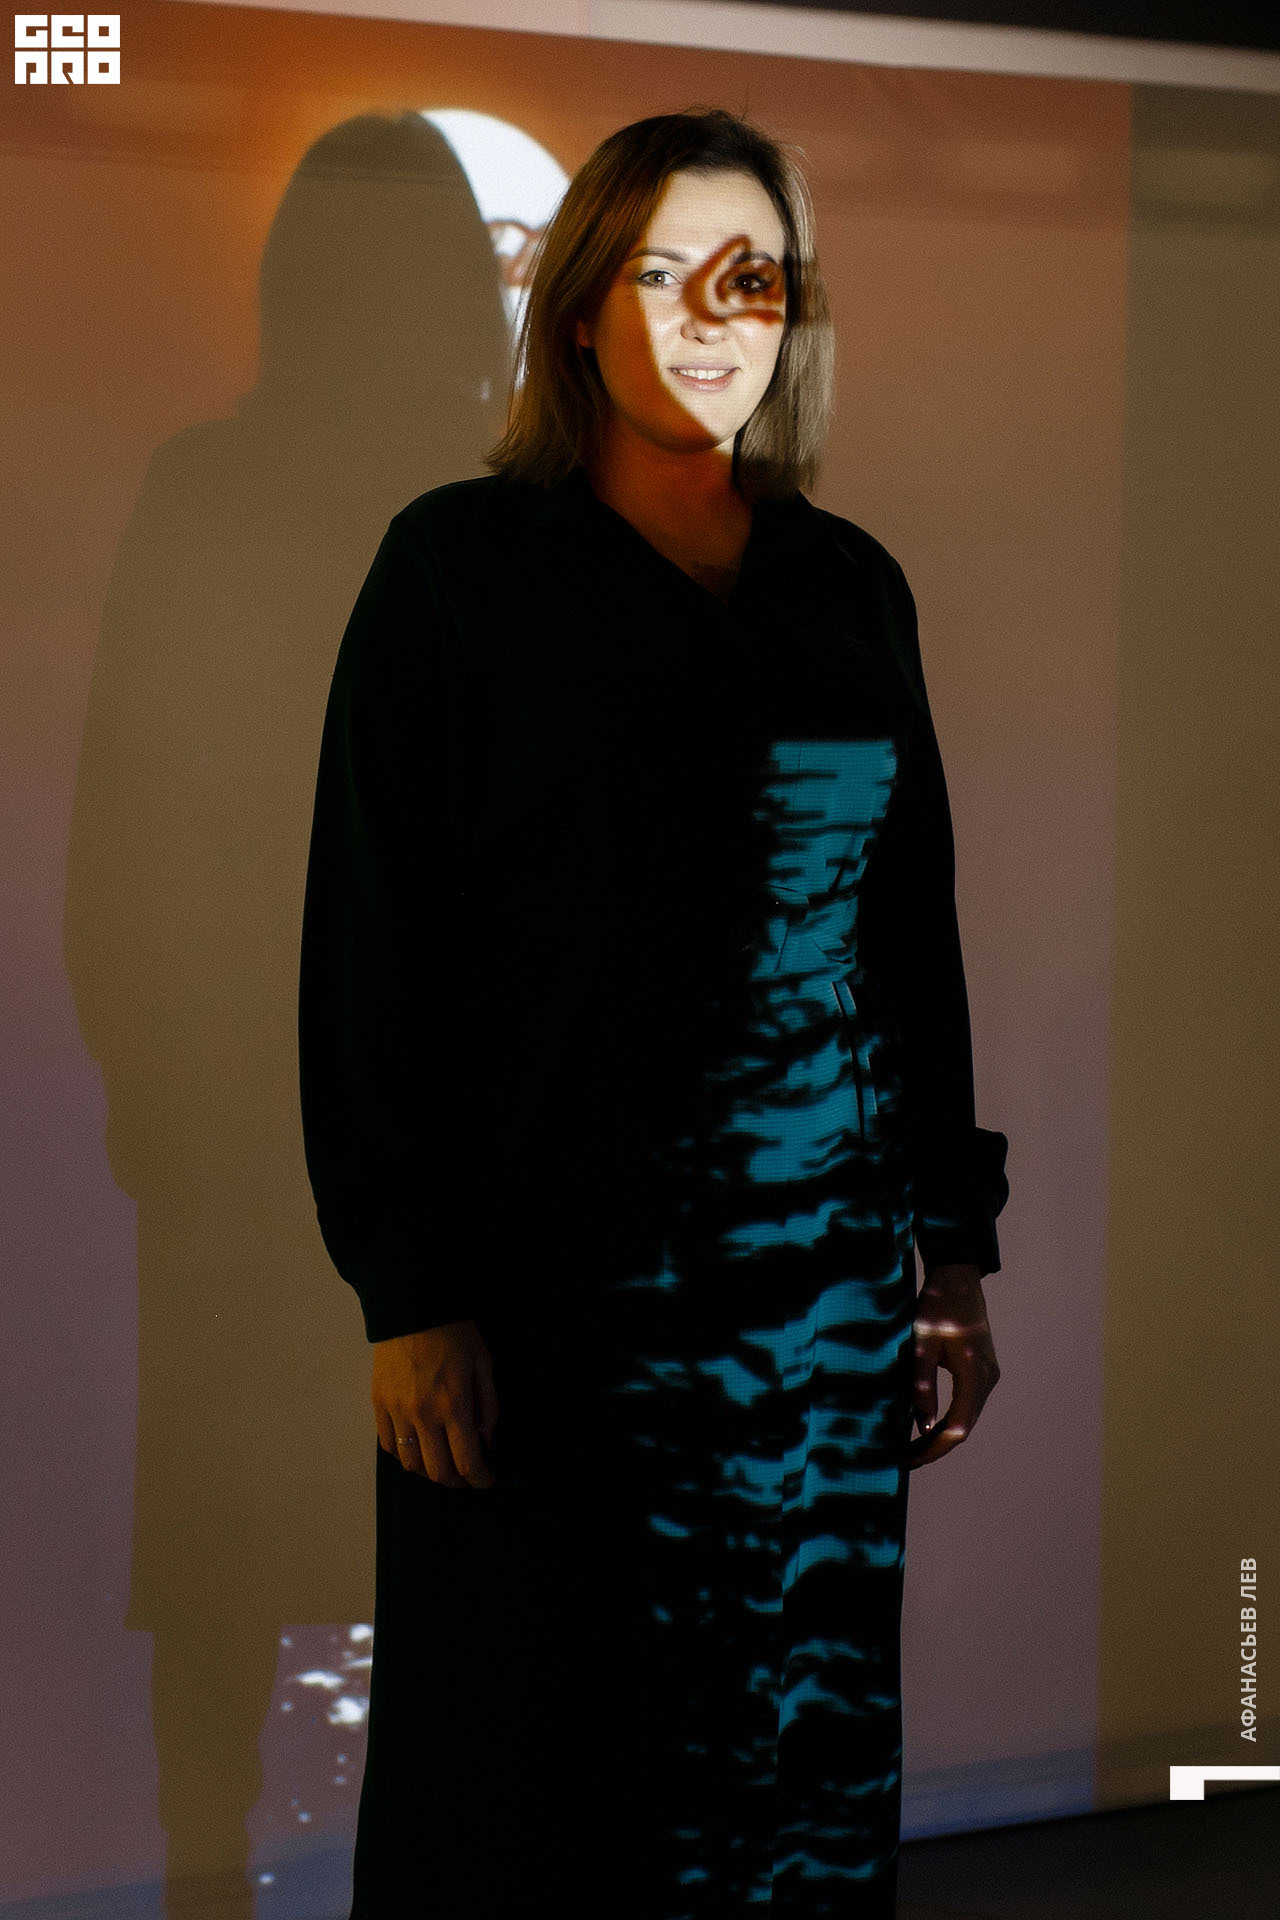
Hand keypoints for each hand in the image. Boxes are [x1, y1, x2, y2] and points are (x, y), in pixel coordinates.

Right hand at [371, 1320, 499, 1488]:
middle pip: (438, 1472)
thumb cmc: (453, 1332)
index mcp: (454, 1404)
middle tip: (468, 1474)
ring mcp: (397, 1411)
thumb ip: (488, 1407)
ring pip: (411, 1464)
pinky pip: (389, 1445)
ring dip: (430, 1471)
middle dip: (458, 1481)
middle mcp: (423, 1414)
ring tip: (443, 1462)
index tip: (487, 1479)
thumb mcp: (484, 1365)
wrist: (412, 1307)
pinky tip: (419, 1446)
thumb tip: (486, 1442)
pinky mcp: (379, 1404)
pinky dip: (405, 1455)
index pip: (467, 1462)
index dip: (481, 1479)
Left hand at [907, 1263, 999, 1469]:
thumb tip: (923, 1425)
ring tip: (913, 1447)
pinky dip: (949, 1420)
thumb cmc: (938, 1306)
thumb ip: (922, 1384)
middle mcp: (987, 1379)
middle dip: (936, 1447)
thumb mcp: (922, 1342)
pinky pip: (967, 1405)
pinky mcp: (983, 1372)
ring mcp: (988, 1376)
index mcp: (974, 1373)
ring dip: (942, 1436)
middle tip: (906, 1459)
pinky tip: (927, 1426)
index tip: (910, 1460)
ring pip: (967, 1418)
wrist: (959, 1281)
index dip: (934, 1448)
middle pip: (964, 1427)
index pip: (957, 1426)